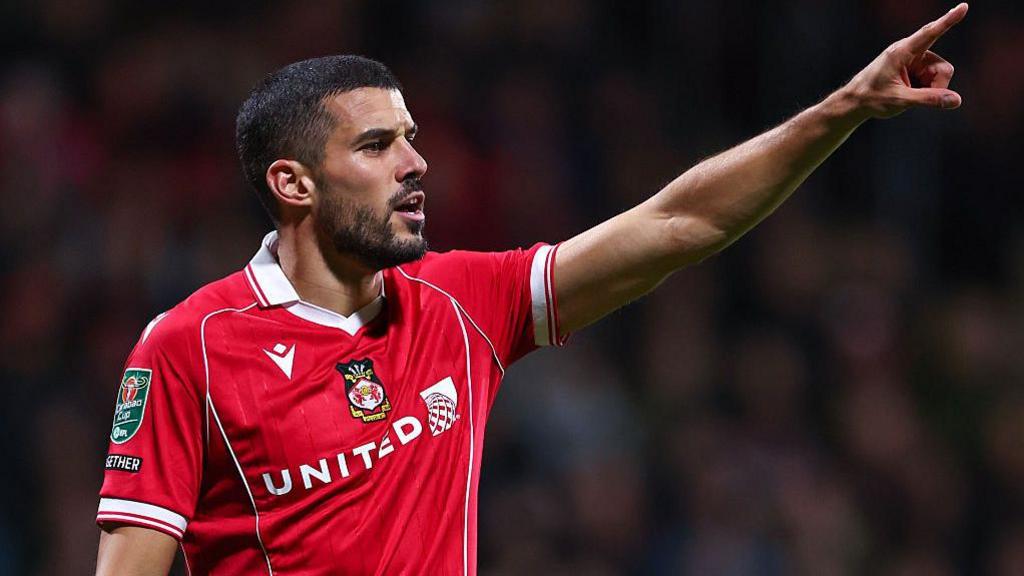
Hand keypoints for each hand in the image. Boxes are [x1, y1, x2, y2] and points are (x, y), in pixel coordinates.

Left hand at [845, 3, 967, 118]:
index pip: (931, 33)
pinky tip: (907, 92)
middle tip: (915, 97)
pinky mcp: (914, 68)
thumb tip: (956, 100)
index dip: (949, 20)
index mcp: (902, 52)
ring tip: (907, 93)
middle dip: (936, 85)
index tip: (964, 6)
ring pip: (939, 74)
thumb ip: (928, 99)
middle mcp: (910, 51)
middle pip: (942, 67)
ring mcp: (914, 60)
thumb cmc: (872, 98)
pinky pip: (931, 78)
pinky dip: (924, 88)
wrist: (855, 102)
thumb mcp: (900, 100)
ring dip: (929, 88)